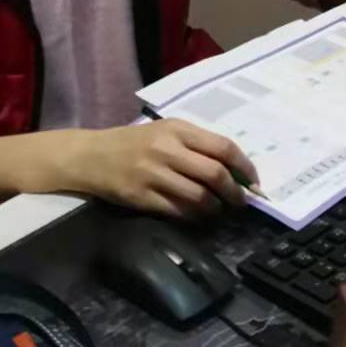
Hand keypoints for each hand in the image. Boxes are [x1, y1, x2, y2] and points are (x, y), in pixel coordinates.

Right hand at [66, 120, 260, 219]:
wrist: (91, 155)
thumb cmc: (135, 142)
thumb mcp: (166, 131)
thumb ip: (198, 145)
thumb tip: (235, 169)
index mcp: (178, 129)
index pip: (223, 147)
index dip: (245, 167)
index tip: (254, 182)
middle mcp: (167, 150)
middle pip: (215, 174)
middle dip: (235, 192)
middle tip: (241, 202)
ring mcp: (153, 174)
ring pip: (199, 197)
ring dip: (215, 208)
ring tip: (218, 210)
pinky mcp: (141, 197)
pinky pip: (178, 212)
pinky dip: (194, 217)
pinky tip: (198, 216)